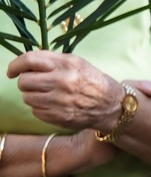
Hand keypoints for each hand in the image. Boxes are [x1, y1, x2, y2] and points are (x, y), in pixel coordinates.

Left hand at [7, 51, 123, 133]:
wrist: (112, 105)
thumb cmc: (92, 81)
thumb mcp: (77, 63)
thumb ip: (52, 60)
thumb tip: (26, 63)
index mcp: (66, 64)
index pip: (29, 60)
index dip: (15, 65)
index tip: (12, 71)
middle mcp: (62, 81)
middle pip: (24, 81)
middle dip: (27, 82)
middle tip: (36, 84)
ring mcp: (59, 100)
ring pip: (27, 97)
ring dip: (33, 96)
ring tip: (48, 95)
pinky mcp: (57, 116)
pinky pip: (34, 110)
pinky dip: (40, 108)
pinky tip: (54, 105)